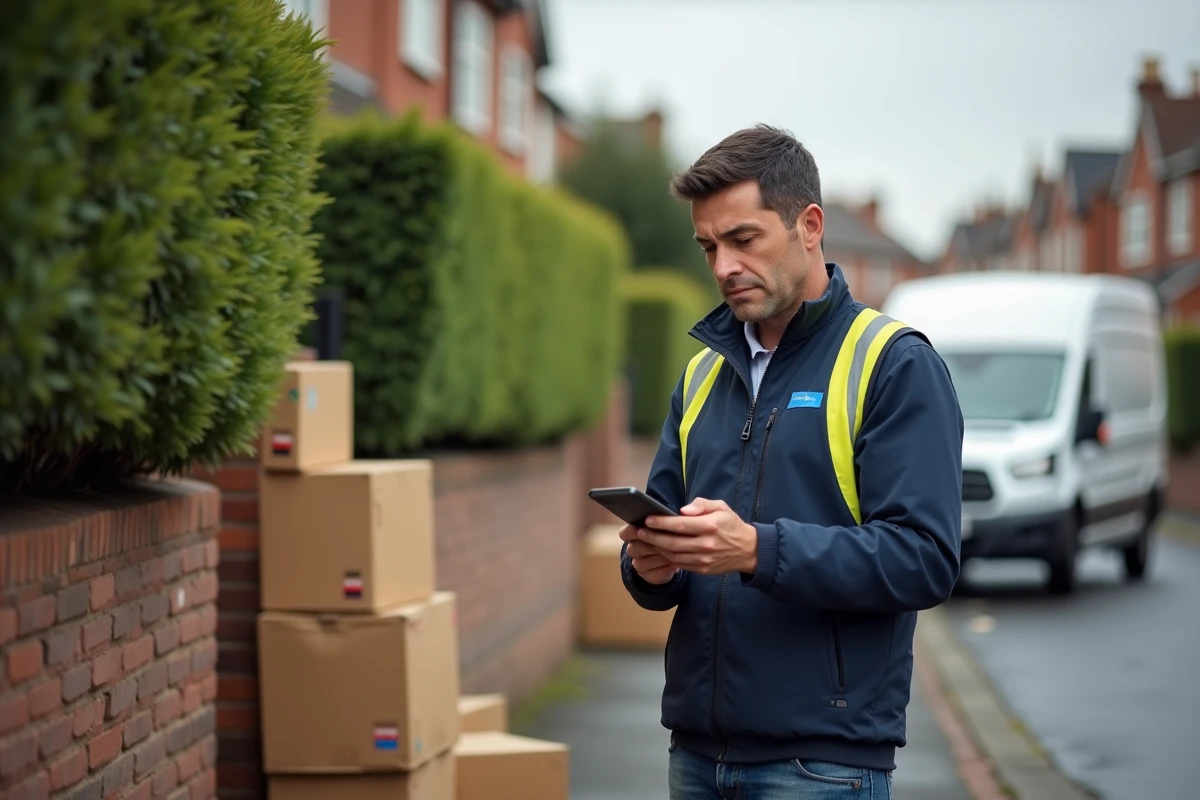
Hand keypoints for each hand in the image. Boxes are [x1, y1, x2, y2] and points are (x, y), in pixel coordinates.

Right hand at [618, 524, 679, 584]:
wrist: (670, 557)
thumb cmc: (666, 535)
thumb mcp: (664, 527)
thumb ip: (661, 522)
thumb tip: (671, 516)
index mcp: (632, 534)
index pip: (624, 533)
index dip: (631, 532)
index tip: (641, 529)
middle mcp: (632, 549)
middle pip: (634, 548)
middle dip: (651, 545)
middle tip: (666, 542)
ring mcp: (638, 564)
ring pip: (642, 563)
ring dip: (659, 558)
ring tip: (674, 554)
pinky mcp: (646, 576)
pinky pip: (653, 574)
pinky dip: (665, 570)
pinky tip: (675, 565)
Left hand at [639, 498, 758, 575]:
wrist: (748, 550)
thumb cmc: (731, 525)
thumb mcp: (721, 507)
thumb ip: (701, 504)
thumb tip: (682, 510)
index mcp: (710, 526)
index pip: (680, 525)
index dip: (661, 523)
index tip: (647, 519)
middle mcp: (706, 544)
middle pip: (672, 542)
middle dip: (653, 537)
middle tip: (640, 532)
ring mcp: (704, 559)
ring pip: (673, 555)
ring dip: (657, 548)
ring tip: (646, 540)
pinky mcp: (702, 569)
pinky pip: (680, 564)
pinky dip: (667, 557)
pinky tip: (660, 549)